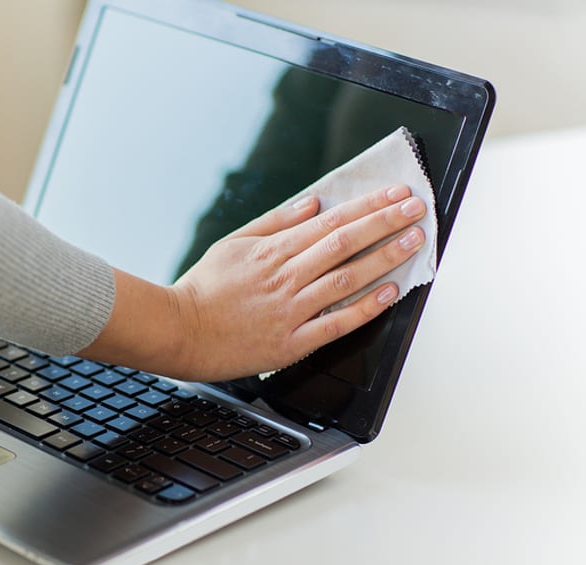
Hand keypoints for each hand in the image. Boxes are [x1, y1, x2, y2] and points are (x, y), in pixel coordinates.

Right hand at [79, 184, 425, 380]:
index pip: (331, 222)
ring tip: (413, 241)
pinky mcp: (291, 341)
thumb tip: (311, 203)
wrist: (178, 331)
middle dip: (386, 222)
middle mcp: (286, 276)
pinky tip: (388, 293)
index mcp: (272, 251)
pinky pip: (336, 323)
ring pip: (347, 278)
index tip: (395, 194)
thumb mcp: (232, 243)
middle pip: (345, 243)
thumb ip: (274, 222)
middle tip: (416, 208)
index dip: (368, 206)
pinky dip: (365, 308)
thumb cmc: (202, 289)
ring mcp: (291, 309)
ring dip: (384, 257)